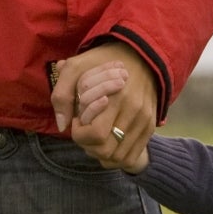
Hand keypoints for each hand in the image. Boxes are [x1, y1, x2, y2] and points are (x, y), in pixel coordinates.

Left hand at [53, 43, 153, 172]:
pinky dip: (116, 157)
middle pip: (107, 151)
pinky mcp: (150, 127)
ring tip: (95, 136)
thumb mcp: (76, 68)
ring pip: (120, 158)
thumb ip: (62, 95)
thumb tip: (62, 127)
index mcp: (117, 97)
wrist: (140, 55)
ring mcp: (145, 121)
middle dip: (88, 146)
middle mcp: (135, 112)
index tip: (77, 118)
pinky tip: (107, 142)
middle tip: (85, 129)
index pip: (96, 134)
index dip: (80, 133)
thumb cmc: (103, 61)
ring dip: (101, 154)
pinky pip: (132, 156)